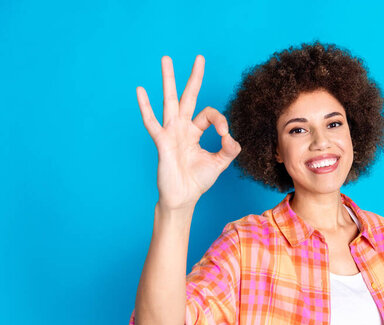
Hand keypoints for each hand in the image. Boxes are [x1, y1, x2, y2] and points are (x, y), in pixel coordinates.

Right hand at [136, 55, 240, 210]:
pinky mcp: (162, 141)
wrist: (183, 197)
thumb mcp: (219, 163)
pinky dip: (145, 106)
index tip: (225, 136)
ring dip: (168, 80)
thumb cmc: (198, 180)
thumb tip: (232, 138)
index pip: (209, 114)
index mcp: (195, 131)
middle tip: (199, 57)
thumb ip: (229, 150)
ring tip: (166, 59)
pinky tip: (140, 90)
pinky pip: (152, 122)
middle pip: (188, 96)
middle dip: (193, 77)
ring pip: (169, 101)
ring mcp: (170, 132)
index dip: (220, 121)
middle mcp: (182, 127)